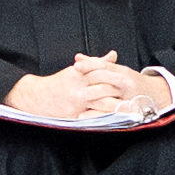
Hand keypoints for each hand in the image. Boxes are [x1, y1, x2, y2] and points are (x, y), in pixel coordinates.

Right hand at [10, 54, 158, 121]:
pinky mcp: (75, 115)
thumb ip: (97, 63)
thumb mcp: (78, 70)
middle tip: (137, 98)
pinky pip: (93, 117)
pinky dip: (105, 118)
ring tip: (131, 110)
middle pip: (105, 89)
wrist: (36, 97)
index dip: (118, 78)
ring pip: (101, 105)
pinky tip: (116, 120)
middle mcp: (79, 88)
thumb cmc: (60, 82)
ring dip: (117, 107)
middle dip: (120, 94)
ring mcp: (77, 103)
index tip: (132, 82)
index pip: (103, 73)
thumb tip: (114, 54)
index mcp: (80, 74)